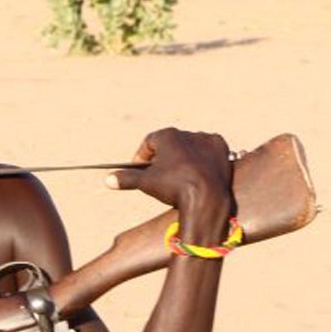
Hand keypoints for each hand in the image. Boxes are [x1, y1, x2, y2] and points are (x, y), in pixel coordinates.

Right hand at [108, 127, 234, 246]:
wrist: (207, 198)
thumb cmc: (174, 188)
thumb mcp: (146, 183)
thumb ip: (127, 179)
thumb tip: (108, 180)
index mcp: (168, 135)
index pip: (149, 142)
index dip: (142, 156)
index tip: (140, 168)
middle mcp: (187, 133)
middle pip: (170, 143)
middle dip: (163, 156)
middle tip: (159, 173)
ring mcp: (206, 140)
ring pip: (190, 146)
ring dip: (184, 156)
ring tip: (179, 173)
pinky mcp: (222, 148)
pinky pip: (208, 151)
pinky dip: (203, 158)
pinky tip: (198, 170)